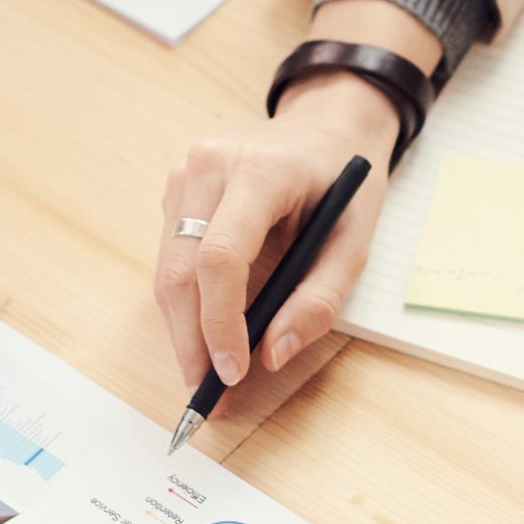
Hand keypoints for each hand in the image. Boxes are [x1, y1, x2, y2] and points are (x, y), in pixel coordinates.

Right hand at [154, 75, 395, 400]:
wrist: (327, 126)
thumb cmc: (343, 182)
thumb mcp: (356, 240)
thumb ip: (320, 299)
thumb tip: (272, 354)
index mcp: (261, 169)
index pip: (221, 256)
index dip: (220, 323)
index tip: (232, 373)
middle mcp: (210, 164)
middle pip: (181, 270)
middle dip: (191, 341)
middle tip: (206, 397)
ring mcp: (185, 171)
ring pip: (168, 269)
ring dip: (183, 327)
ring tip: (204, 375)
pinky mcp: (176, 187)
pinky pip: (171, 256)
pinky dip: (185, 300)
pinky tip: (206, 330)